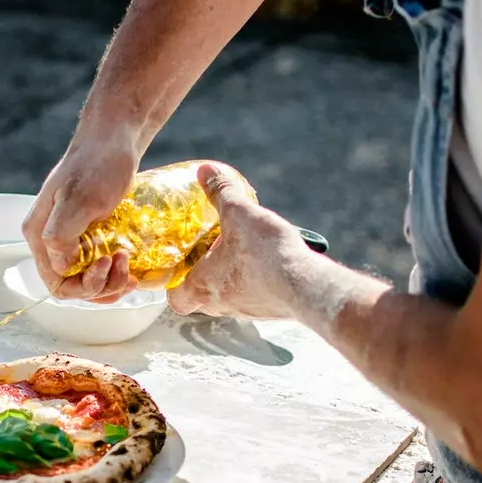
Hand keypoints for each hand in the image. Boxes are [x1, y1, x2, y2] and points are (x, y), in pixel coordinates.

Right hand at [22, 135, 139, 302]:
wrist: (113, 140)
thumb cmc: (97, 165)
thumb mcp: (79, 199)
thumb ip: (61, 235)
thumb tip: (60, 268)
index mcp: (39, 235)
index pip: (55, 283)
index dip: (82, 286)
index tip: (107, 265)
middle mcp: (50, 241)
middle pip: (72, 285)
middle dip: (101, 285)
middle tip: (124, 267)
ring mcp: (70, 239)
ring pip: (86, 280)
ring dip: (110, 283)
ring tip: (130, 268)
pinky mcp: (88, 235)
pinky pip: (97, 268)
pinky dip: (114, 275)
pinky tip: (130, 269)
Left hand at [167, 162, 309, 319]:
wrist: (307, 286)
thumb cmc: (265, 254)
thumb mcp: (239, 213)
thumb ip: (221, 191)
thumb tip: (205, 170)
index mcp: (203, 286)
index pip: (175, 299)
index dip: (174, 284)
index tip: (180, 266)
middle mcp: (221, 305)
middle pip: (201, 298)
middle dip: (204, 277)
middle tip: (210, 254)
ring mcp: (246, 311)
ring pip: (229, 299)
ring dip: (231, 279)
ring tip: (242, 253)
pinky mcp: (270, 311)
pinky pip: (255, 299)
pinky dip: (256, 283)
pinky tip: (268, 262)